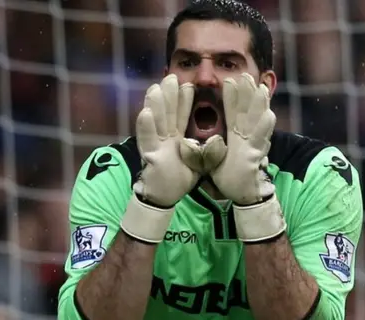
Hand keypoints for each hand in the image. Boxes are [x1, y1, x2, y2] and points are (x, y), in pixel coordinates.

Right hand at [121, 74, 201, 242]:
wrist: (166, 197)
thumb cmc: (180, 178)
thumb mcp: (198, 159)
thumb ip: (205, 148)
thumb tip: (218, 138)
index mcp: (175, 138)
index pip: (181, 115)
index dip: (184, 100)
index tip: (187, 84)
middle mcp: (163, 138)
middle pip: (167, 113)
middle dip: (169, 95)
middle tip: (171, 77)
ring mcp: (155, 145)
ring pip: (155, 122)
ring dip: (156, 105)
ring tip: (156, 87)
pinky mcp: (150, 156)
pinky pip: (147, 140)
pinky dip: (145, 127)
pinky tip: (145, 112)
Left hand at [204, 73, 275, 204]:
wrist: (239, 196)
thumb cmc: (228, 176)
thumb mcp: (214, 157)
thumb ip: (208, 145)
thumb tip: (196, 136)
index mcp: (236, 136)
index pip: (233, 112)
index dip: (232, 97)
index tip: (230, 81)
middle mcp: (246, 138)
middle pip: (247, 112)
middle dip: (247, 94)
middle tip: (246, 75)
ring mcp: (253, 147)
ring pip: (257, 122)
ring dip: (259, 106)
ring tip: (260, 89)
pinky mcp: (254, 158)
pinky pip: (260, 141)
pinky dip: (264, 128)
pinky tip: (269, 115)